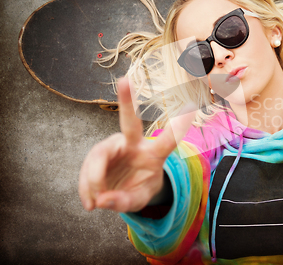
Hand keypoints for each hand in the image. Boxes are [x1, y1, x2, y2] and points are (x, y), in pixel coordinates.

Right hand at [78, 77, 195, 211]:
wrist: (124, 190)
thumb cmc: (139, 189)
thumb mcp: (138, 200)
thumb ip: (125, 202)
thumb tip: (104, 200)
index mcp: (154, 154)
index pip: (169, 139)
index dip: (180, 125)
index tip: (192, 104)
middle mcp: (133, 144)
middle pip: (130, 123)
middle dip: (127, 101)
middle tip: (124, 80)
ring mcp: (114, 146)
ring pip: (98, 157)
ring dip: (93, 182)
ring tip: (95, 205)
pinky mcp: (97, 153)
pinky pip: (87, 169)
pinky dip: (85, 188)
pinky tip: (90, 204)